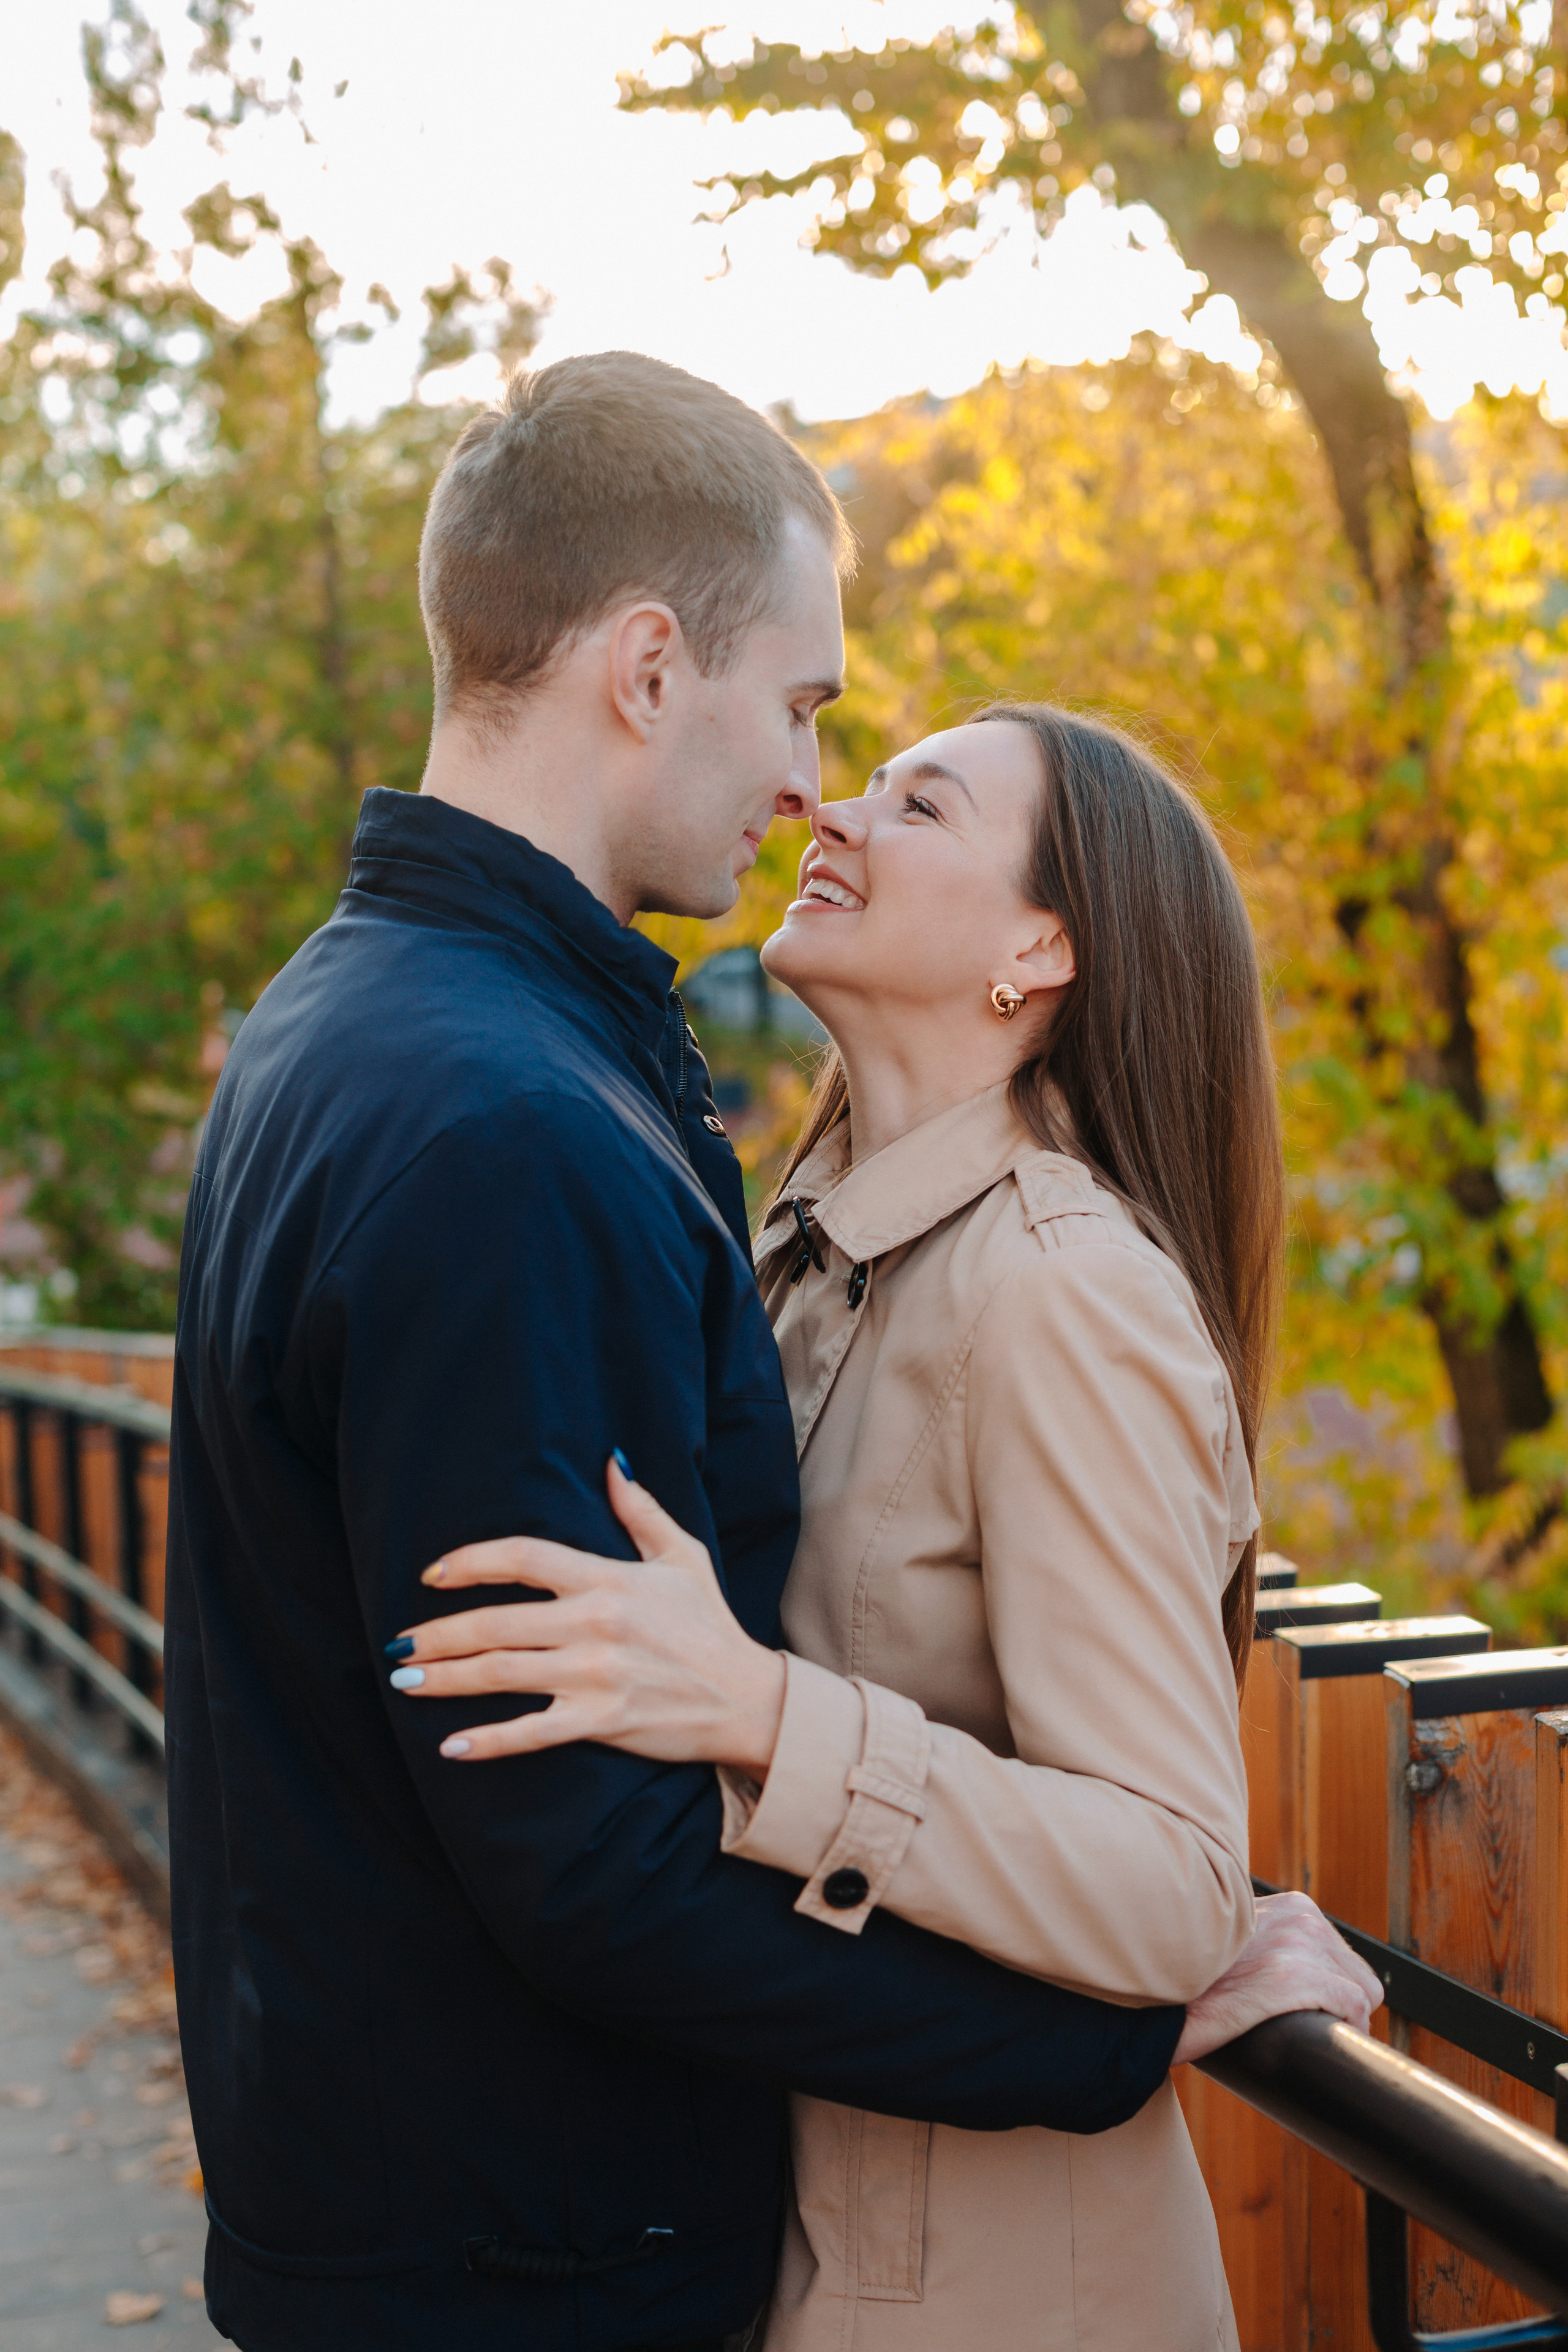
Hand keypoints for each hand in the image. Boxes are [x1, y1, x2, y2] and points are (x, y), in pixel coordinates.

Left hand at [388, 1458, 786, 1772]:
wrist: (749, 1698)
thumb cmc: (710, 1625)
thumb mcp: (682, 1556)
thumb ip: (640, 1510)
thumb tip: (612, 1461)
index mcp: (609, 1578)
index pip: (524, 1557)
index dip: (470, 1562)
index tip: (433, 1574)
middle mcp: (596, 1623)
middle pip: (496, 1622)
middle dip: (437, 1634)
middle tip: (397, 1645)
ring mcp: (597, 1675)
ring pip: (502, 1674)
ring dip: (446, 1680)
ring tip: (405, 1683)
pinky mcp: (603, 1720)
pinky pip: (533, 1733)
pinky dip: (489, 1742)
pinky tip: (450, 1746)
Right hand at [1172, 1891, 1384, 2065]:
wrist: (1157, 2000)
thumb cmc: (1198, 1982)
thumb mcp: (1244, 1943)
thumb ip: (1277, 1943)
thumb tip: (1308, 1979)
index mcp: (1293, 1905)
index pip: (1345, 1957)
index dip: (1332, 1990)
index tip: (1308, 2010)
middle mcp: (1300, 1915)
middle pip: (1361, 1976)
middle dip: (1340, 2005)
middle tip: (1303, 2023)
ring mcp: (1295, 1944)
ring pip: (1362, 1993)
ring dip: (1338, 2019)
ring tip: (1299, 2030)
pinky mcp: (1289, 1978)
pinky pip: (1352, 2007)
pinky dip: (1344, 2030)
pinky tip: (1312, 2038)